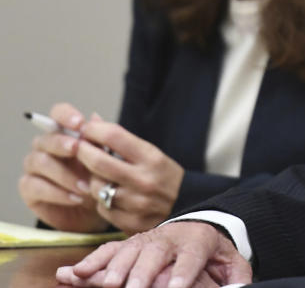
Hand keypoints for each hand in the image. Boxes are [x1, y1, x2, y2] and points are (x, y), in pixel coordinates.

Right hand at [19, 103, 107, 232]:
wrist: (94, 210)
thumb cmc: (99, 179)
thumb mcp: (105, 160)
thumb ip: (99, 140)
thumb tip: (95, 117)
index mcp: (65, 133)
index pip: (58, 113)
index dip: (65, 115)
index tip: (79, 124)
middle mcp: (45, 147)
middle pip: (46, 138)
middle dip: (62, 143)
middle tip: (76, 149)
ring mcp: (34, 167)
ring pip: (40, 161)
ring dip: (64, 174)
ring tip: (86, 186)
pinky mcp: (29, 189)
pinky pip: (36, 186)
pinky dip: (58, 193)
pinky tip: (76, 198)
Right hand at [56, 222, 251, 287]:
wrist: (198, 226)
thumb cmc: (213, 252)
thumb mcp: (231, 262)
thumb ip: (237, 277)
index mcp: (198, 241)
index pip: (191, 256)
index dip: (183, 272)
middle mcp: (169, 238)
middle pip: (155, 253)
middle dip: (143, 272)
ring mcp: (146, 240)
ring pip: (128, 251)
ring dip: (113, 268)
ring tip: (104, 285)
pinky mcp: (128, 245)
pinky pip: (107, 251)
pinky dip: (90, 263)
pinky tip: (72, 275)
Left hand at [76, 114, 185, 234]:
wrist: (188, 206)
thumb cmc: (164, 176)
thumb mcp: (151, 154)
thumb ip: (121, 140)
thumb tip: (93, 120)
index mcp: (152, 158)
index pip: (114, 136)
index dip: (94, 129)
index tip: (87, 128)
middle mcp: (144, 180)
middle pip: (98, 162)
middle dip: (82, 152)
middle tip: (78, 148)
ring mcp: (137, 203)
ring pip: (96, 188)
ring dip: (92, 180)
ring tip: (98, 176)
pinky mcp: (130, 223)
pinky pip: (102, 208)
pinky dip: (101, 201)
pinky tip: (111, 197)